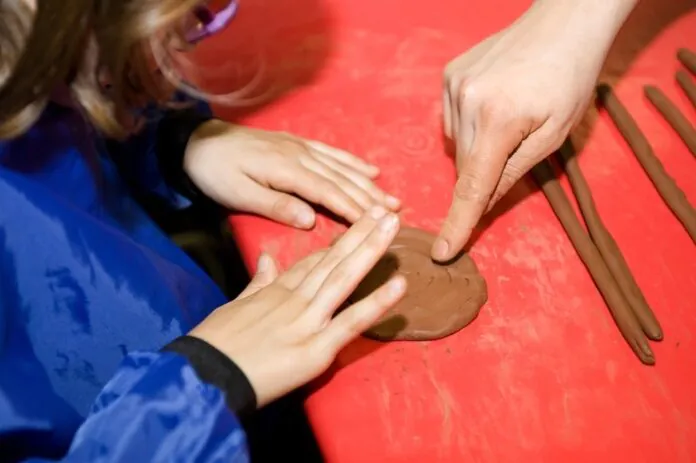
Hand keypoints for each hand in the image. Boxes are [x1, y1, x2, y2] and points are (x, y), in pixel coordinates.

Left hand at [184, 120, 400, 227]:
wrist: (197, 141)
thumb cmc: (216, 173)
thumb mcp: (238, 193)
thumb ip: (275, 205)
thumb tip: (311, 220)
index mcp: (287, 171)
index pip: (328, 193)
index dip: (353, 209)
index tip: (376, 225)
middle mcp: (300, 156)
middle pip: (341, 180)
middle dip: (370, 198)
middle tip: (396, 215)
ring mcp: (301, 147)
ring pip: (341, 168)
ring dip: (368, 184)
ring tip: (391, 199)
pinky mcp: (297, 143)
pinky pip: (331, 152)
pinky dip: (352, 162)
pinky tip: (369, 170)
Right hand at [188, 206, 405, 406]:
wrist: (202, 375)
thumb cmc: (214, 345)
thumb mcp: (233, 306)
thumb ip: (257, 282)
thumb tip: (267, 258)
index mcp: (276, 291)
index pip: (314, 262)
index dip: (340, 243)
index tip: (360, 223)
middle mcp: (296, 299)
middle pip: (333, 261)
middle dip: (362, 235)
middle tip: (386, 212)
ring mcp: (308, 321)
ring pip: (344, 279)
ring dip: (371, 251)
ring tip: (393, 227)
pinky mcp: (316, 349)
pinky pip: (351, 323)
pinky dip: (376, 304)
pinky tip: (399, 286)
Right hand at [433, 0, 637, 260]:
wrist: (563, 22)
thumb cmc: (570, 78)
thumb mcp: (555, 134)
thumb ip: (514, 172)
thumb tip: (483, 202)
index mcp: (498, 119)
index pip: (472, 186)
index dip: (458, 223)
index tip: (441, 252)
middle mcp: (466, 101)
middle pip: (465, 165)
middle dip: (483, 175)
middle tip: (515, 150)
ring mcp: (453, 85)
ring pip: (457, 144)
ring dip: (478, 148)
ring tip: (509, 119)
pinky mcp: (449, 75)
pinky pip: (451, 119)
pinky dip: (469, 125)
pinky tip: (494, 106)